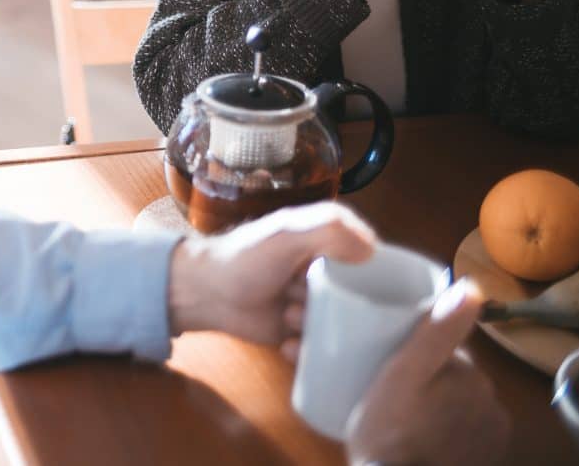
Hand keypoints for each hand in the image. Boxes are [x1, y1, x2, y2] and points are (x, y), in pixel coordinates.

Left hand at [168, 201, 375, 352]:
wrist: (205, 293)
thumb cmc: (245, 257)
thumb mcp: (286, 233)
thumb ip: (329, 231)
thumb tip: (372, 250)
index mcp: (327, 242)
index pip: (369, 257)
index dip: (368, 273)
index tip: (360, 286)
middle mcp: (325, 272)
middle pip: (358, 295)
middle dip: (337, 303)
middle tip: (304, 297)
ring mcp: (314, 304)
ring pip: (340, 323)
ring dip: (316, 323)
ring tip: (287, 314)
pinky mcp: (301, 332)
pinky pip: (321, 346)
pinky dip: (306, 348)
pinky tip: (288, 342)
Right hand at [345, 279, 510, 465]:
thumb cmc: (390, 429)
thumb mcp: (404, 373)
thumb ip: (438, 331)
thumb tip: (472, 286)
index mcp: (472, 375)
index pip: (445, 349)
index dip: (416, 352)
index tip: (390, 363)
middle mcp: (493, 405)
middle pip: (454, 378)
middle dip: (429, 380)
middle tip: (390, 392)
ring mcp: (491, 439)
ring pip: (459, 406)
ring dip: (438, 407)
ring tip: (401, 418)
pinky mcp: (483, 462)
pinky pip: (464, 434)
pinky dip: (448, 433)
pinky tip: (421, 439)